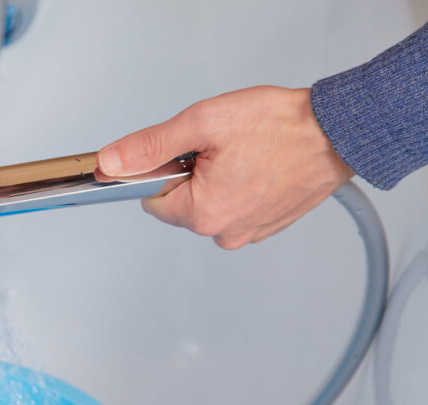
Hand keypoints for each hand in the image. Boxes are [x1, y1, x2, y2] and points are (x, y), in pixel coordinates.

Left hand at [96, 86, 353, 248]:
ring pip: (210, 205)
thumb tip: (111, 163)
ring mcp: (248, 233)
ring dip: (218, 180)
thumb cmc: (281, 126)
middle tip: (223, 149)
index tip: (185, 153)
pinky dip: (241, 187)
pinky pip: (236, 207)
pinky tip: (259, 166)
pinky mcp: (267, 227)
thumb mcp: (203, 124)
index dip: (163, 170)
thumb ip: (150, 147)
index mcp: (202, 215)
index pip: (152, 199)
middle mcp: (224, 234)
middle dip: (192, 175)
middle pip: (181, 204)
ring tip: (246, 155)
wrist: (340, 132)